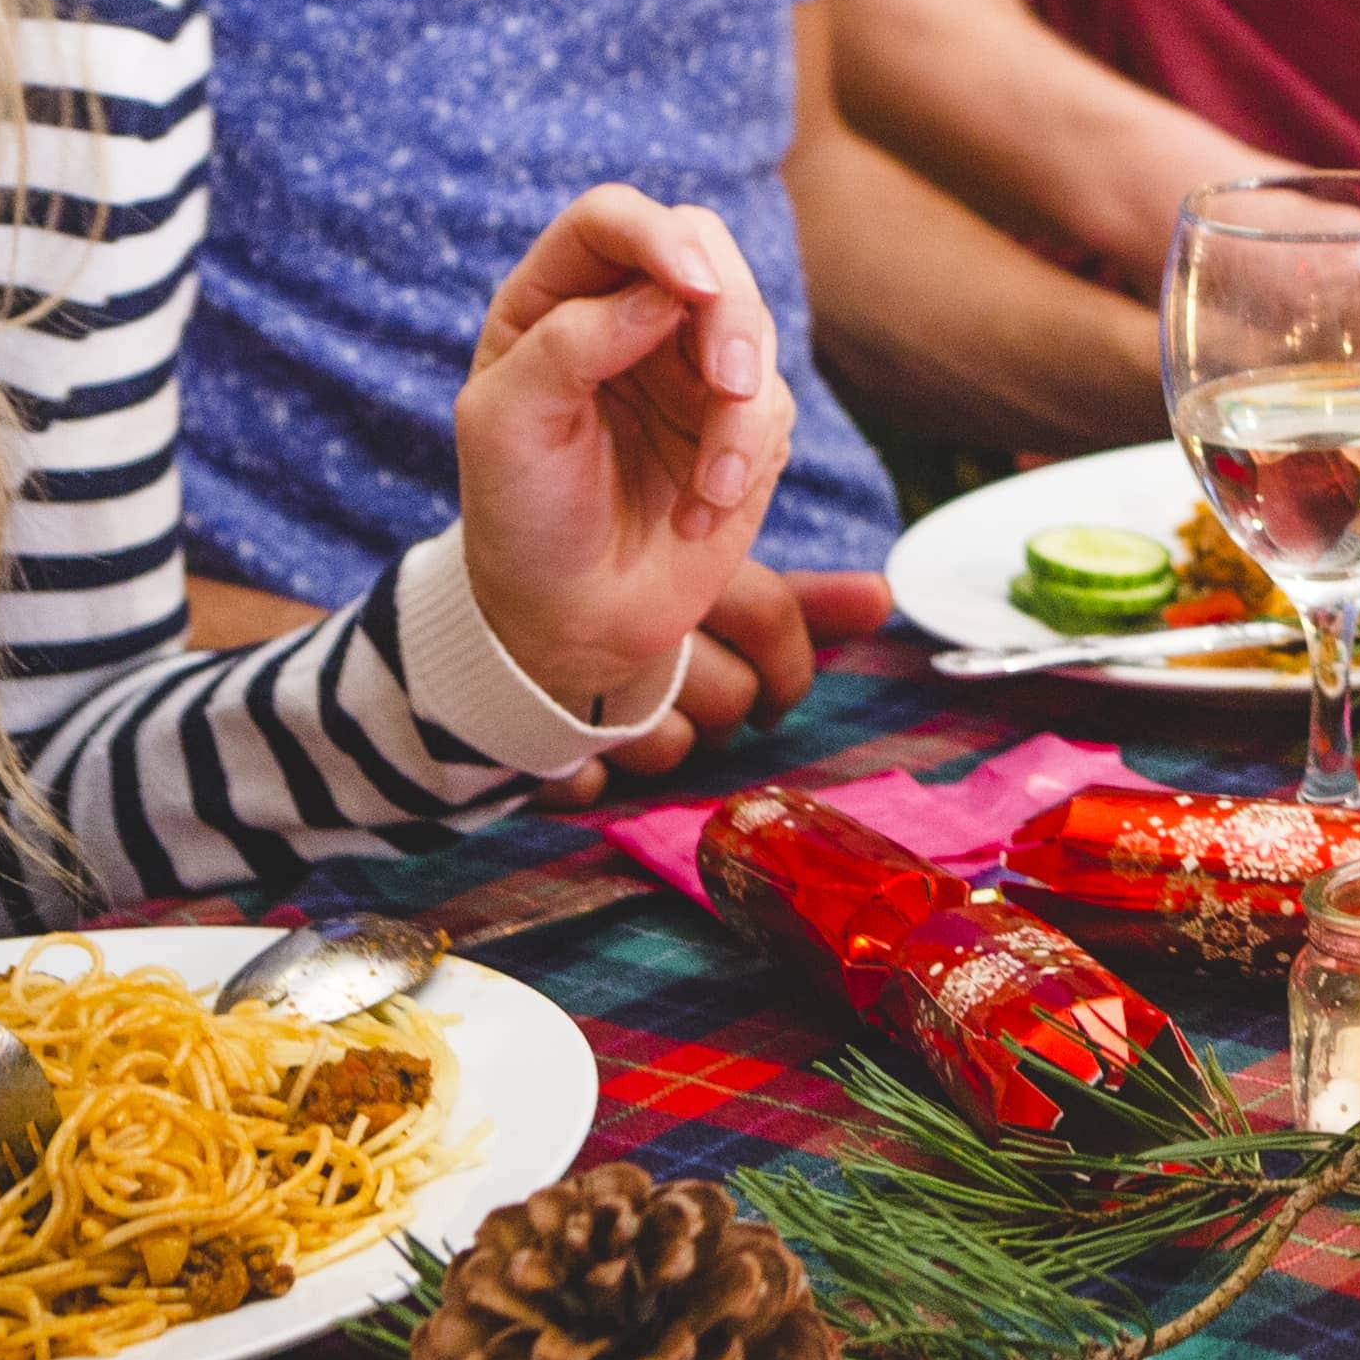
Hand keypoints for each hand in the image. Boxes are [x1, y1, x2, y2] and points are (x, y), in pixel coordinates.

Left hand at [455, 189, 801, 739]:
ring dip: (741, 411)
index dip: (656, 236)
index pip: (611, 221)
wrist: (570, 620)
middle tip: (732, 383)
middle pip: (704, 251)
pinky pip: (772, 406)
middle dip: (729, 315)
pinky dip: (748, 460)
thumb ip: (569, 344)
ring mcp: (687, 365)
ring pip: (753, 329)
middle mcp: (625, 317)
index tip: (691, 287)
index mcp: (553, 300)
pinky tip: (703, 512)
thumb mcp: (506, 426)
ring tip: (711, 487)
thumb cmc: (521, 516)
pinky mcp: (739, 420)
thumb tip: (664, 295)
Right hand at [531, 563, 883, 806]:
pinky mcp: (535, 742)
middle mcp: (635, 626)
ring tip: (630, 710)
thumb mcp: (710, 590)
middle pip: (732, 697)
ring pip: (675, 747)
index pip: (769, 614)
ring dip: (662, 740)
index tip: (777, 697)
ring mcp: (579, 685)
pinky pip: (594, 785)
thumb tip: (885, 598)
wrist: (474, 637)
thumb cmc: (613, 606)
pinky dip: (591, 776)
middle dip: (725, 708)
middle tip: (688, 691)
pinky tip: (581, 751)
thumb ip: (796, 603)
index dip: (787, 667)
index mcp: (679, 575)